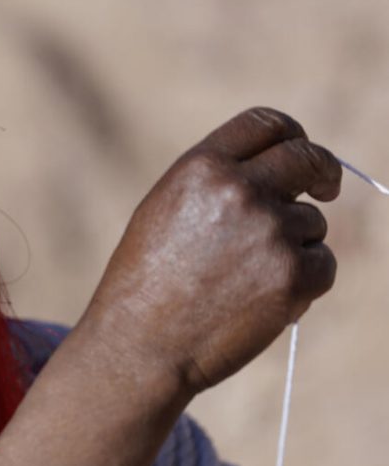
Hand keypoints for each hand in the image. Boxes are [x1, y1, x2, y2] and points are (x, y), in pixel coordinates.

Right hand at [83, 107, 340, 395]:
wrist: (140, 342)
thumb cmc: (147, 279)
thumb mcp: (167, 208)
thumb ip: (218, 181)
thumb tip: (282, 171)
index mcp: (201, 167)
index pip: (266, 123)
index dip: (291, 134)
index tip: (301, 151)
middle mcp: (239, 190)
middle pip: (308, 157)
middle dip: (323, 170)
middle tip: (326, 186)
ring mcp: (270, 231)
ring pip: (311, 223)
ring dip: (292, 245)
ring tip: (240, 280)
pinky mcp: (293, 275)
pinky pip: (322, 264)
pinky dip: (302, 282)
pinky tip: (258, 301)